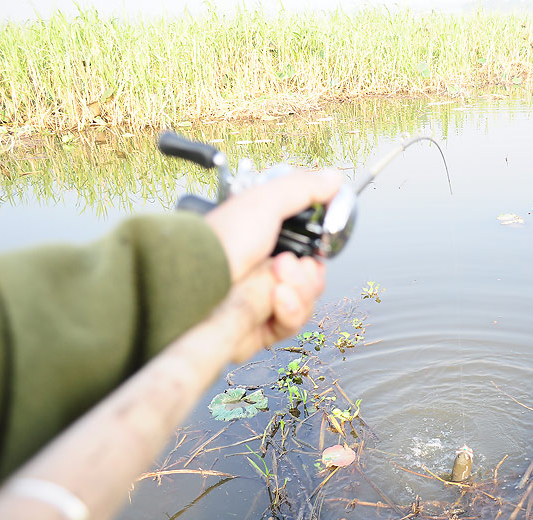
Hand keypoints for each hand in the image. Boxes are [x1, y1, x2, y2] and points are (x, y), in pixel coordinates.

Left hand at [204, 170, 340, 359]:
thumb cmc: (220, 241)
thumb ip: (304, 189)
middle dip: (308, 271)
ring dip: (301, 288)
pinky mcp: (264, 327)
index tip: (318, 244)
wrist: (199, 281)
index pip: (309, 250)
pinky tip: (277, 297)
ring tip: (276, 276)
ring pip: (308, 300)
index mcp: (267, 242)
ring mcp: (265, 300)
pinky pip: (294, 322)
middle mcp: (266, 271)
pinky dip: (291, 309)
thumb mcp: (265, 201)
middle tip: (286, 261)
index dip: (318, 250)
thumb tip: (333, 178)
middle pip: (313, 277)